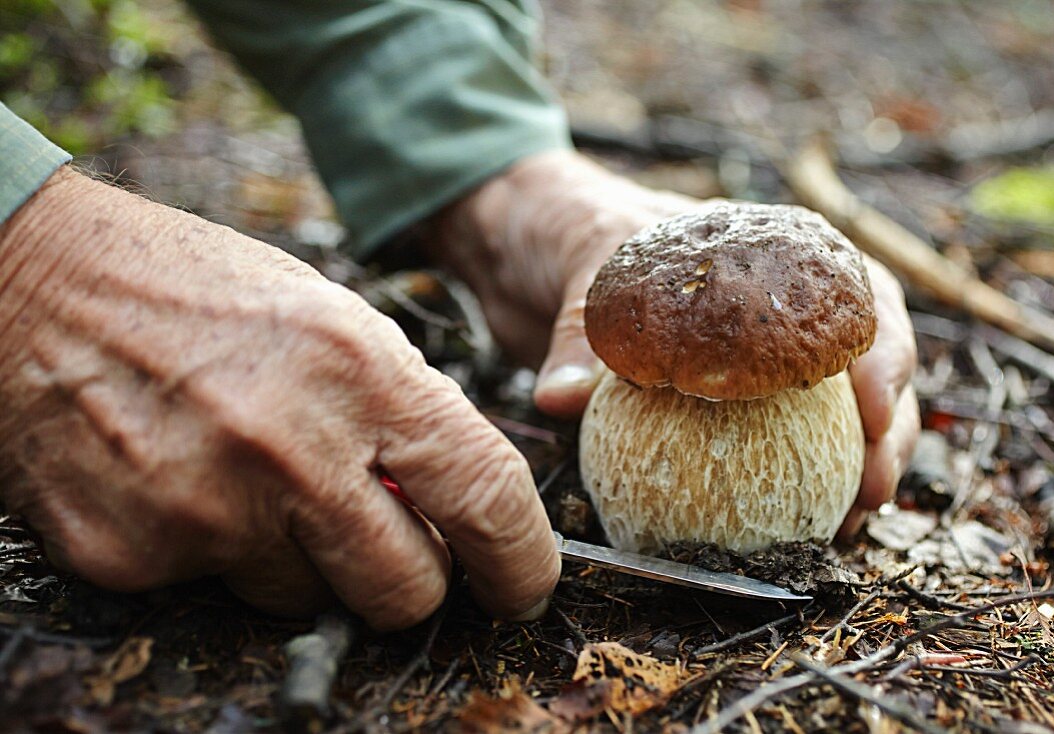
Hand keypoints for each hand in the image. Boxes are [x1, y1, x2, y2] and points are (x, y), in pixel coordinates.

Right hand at [0, 167, 558, 628]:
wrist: (32, 280)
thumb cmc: (196, 294)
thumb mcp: (330, 323)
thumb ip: (400, 417)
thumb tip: (451, 510)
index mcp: (361, 371)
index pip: (484, 496)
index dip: (519, 562)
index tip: (521, 589)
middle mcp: (291, 447)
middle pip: (406, 588)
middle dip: (410, 581)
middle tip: (386, 546)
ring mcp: (205, 508)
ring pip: (308, 599)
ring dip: (301, 559)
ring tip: (251, 476)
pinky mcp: (129, 554)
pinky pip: (214, 589)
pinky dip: (215, 551)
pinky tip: (182, 478)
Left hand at [432, 151, 918, 533]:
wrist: (525, 239)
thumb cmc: (568, 225)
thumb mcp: (578, 259)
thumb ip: (576, 331)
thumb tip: (564, 399)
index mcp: (769, 252)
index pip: (858, 294)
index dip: (883, 354)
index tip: (871, 411)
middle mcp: (774, 305)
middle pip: (861, 363)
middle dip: (886, 428)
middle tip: (873, 488)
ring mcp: (749, 354)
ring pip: (827, 409)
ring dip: (849, 465)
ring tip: (845, 523)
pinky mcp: (712, 399)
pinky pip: (760, 440)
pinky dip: (781, 481)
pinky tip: (776, 526)